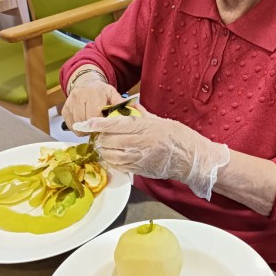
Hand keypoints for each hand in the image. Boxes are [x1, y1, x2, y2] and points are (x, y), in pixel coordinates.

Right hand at [62, 75, 123, 131]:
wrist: (86, 83)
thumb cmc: (101, 91)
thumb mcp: (113, 94)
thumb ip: (121, 103)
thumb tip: (134, 110)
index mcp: (94, 94)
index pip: (95, 115)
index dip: (101, 124)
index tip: (106, 127)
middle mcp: (79, 97)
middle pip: (85, 121)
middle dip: (93, 128)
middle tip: (99, 128)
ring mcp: (70, 103)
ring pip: (76, 125)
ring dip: (84, 130)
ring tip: (92, 126)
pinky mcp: (64, 110)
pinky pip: (70, 125)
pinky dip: (77, 128)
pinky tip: (84, 124)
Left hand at [74, 106, 229, 199]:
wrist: (192, 159)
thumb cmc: (179, 137)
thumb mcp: (160, 121)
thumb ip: (141, 115)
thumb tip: (127, 105)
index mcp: (145, 128)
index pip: (114, 125)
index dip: (96, 124)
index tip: (84, 123)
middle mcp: (140, 143)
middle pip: (108, 140)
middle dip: (100, 137)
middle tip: (99, 133)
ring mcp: (139, 158)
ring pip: (110, 155)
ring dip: (104, 150)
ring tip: (105, 144)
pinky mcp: (139, 170)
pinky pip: (118, 166)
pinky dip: (111, 160)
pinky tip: (113, 155)